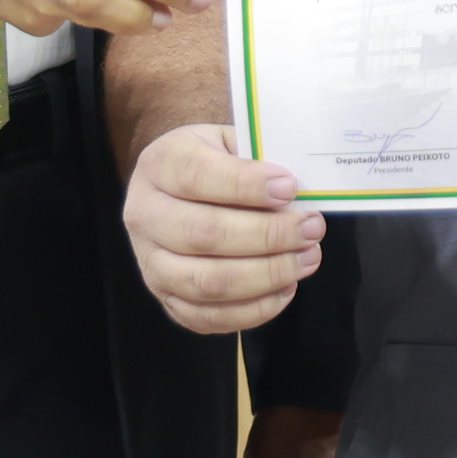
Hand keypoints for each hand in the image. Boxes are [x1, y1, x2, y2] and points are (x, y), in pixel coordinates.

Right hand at [123, 122, 322, 332]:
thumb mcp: (232, 140)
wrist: (182, 185)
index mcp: (160, 164)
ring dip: (266, 275)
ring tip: (307, 259)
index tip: (290, 188)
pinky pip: (207, 317)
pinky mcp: (166, 298)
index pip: (196, 177)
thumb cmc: (218, 160)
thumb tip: (300, 193)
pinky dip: (253, 309)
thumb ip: (259, 159)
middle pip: (202, 234)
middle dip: (267, 235)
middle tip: (312, 229)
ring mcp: (150, 263)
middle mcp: (144, 215)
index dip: (246, 185)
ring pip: (205, 282)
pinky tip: (286, 288)